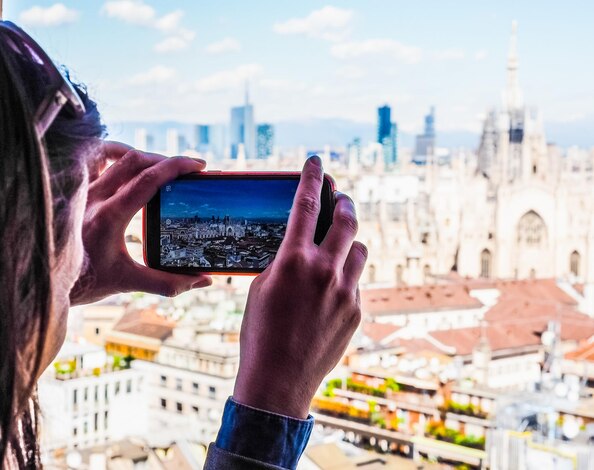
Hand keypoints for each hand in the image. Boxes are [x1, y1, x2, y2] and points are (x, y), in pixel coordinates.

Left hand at [70, 141, 211, 304]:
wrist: (46, 280)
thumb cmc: (84, 282)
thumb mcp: (128, 282)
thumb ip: (167, 282)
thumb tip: (202, 280)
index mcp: (110, 216)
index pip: (148, 179)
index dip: (176, 166)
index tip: (198, 166)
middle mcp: (94, 197)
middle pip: (135, 161)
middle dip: (166, 160)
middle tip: (187, 169)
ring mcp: (83, 192)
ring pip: (116, 157)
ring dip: (145, 157)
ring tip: (163, 167)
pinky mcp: (77, 193)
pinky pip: (96, 161)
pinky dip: (116, 156)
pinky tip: (130, 164)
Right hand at [233, 156, 366, 418]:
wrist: (278, 381)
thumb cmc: (259, 333)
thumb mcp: (262, 287)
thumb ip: (284, 261)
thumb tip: (299, 246)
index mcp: (293, 260)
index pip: (305, 205)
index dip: (312, 178)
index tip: (317, 162)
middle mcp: (324, 271)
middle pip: (346, 220)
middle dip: (344, 203)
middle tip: (341, 200)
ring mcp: (345, 292)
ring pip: (359, 250)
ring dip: (349, 243)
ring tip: (337, 250)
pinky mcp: (356, 312)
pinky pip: (356, 283)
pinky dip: (345, 279)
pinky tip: (329, 294)